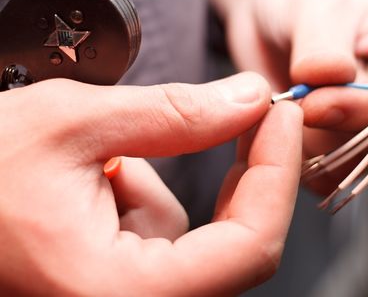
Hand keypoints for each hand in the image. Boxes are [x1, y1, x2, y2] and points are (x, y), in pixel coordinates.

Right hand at [0, 73, 302, 295]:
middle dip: (244, 170)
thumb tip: (249, 99)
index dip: (278, 171)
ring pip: (192, 234)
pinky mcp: (113, 281)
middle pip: (236, 243)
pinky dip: (140, 194)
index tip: (281, 114)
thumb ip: (176, 114)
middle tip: (242, 112)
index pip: (249, 245)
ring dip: (163, 181)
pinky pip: (158, 234)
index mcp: (117, 295)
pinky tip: (92, 183)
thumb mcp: (76, 124)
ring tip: (99, 161)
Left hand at [211, 0, 367, 192]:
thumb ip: (324, 45)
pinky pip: (323, 171)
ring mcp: (364, 123)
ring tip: (272, 113)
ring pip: (352, 163)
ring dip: (310, 149)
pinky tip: (267, 131)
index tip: (313, 104)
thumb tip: (331, 78)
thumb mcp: (313, 4)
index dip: (364, 109)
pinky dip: (294, 160)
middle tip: (286, 108)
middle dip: (332, 134)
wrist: (264, 9)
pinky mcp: (333, 141)